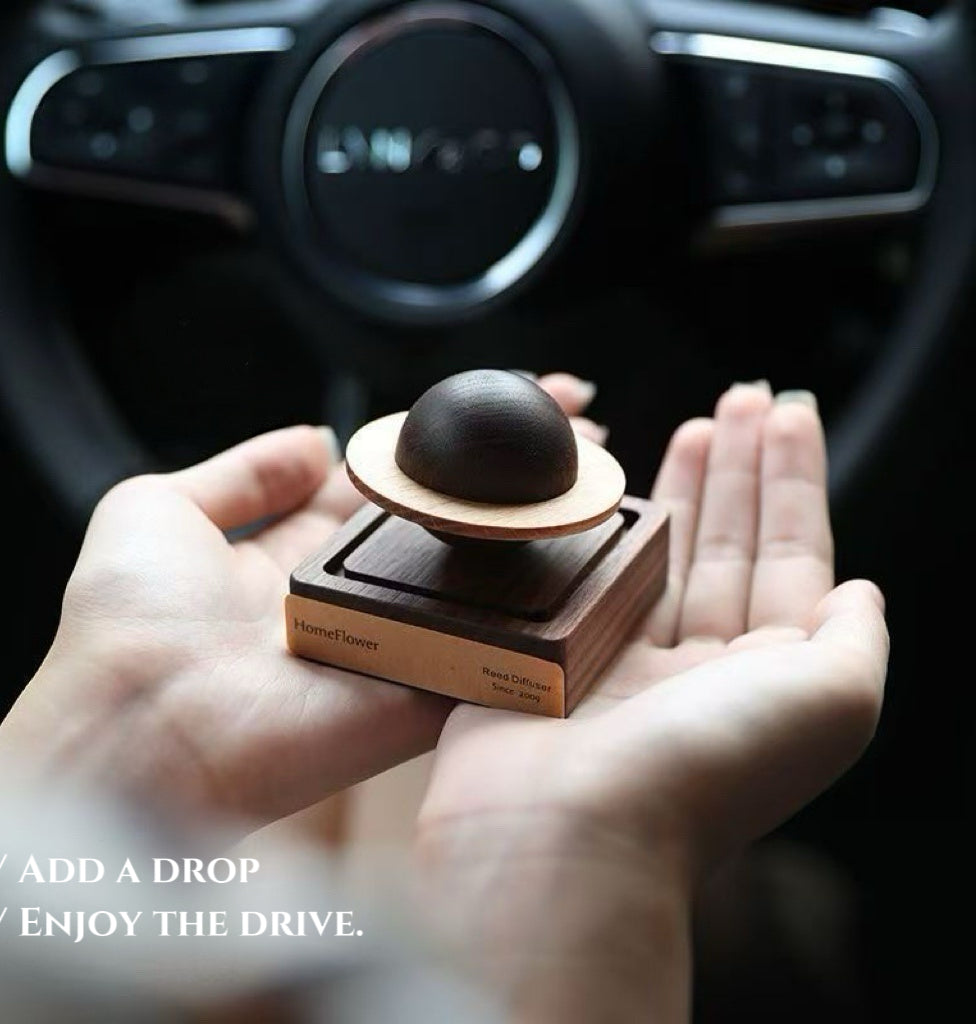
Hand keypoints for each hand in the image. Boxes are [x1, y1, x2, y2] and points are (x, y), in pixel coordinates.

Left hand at [0, 375, 599, 823]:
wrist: (133, 731)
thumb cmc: (126, 625)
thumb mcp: (155, 509)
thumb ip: (242, 472)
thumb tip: (315, 436)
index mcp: (302, 551)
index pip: (395, 479)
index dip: (448, 441)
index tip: (502, 398)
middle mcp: (360, 594)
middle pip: (454, 522)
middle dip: (514, 475)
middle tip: (579, 427)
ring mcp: (397, 641)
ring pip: (488, 578)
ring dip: (546, 527)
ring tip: (601, 472)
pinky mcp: (424, 690)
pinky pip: (496, 648)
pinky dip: (546, 610)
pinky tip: (601, 553)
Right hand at [416, 384, 887, 1020]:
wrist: (566, 829)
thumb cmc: (704, 768)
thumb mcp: (833, 704)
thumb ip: (855, 640)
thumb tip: (861, 591)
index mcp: (772, 675)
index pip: (793, 556)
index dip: (795, 482)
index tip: (790, 414)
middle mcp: (706, 666)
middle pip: (731, 542)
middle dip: (743, 467)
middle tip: (744, 395)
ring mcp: (630, 657)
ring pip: (668, 551)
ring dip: (686, 483)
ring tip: (698, 420)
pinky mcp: (565, 652)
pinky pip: (596, 576)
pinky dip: (611, 528)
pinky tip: (625, 484)